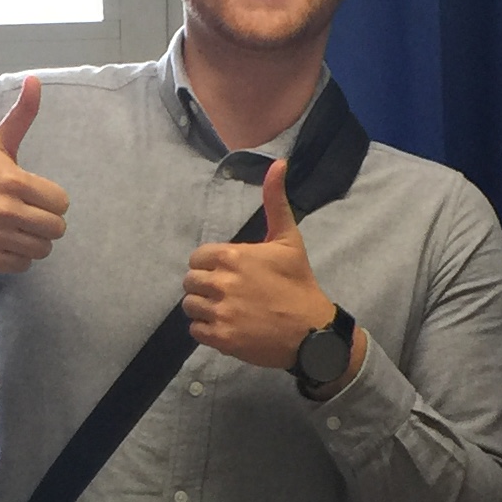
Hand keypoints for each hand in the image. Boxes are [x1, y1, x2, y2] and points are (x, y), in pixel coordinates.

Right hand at [0, 73, 70, 272]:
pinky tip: (3, 244)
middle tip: (27, 217)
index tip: (34, 198)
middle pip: (55, 229)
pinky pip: (22, 266)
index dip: (51, 202)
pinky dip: (16, 258)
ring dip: (32, 242)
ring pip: (41, 250)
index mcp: (11, 180)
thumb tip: (35, 80)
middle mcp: (3, 209)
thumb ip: (21, 116)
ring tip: (15, 230)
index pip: (60, 203)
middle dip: (45, 224)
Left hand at [183, 161, 343, 373]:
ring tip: (224, 309)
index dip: (209, 264)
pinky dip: (206, 329)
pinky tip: (226, 326)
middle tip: (225, 292)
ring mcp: (221, 312)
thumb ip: (275, 202)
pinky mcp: (221, 338)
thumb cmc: (299, 283)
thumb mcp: (289, 240)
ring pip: (190, 306)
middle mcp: (223, 283)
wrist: (312, 331)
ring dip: (202, 308)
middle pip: (190, 281)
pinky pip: (195, 330)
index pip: (198, 257)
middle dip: (204, 286)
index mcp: (234, 257)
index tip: (226, 272)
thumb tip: (279, 163)